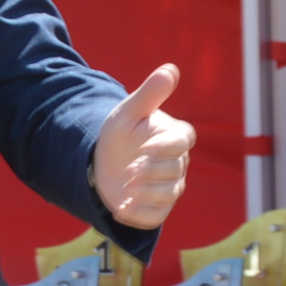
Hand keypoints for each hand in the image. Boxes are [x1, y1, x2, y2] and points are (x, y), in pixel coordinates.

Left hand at [91, 65, 193, 229]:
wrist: (102, 163)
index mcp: (174, 136)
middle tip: (129, 171)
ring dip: (147, 194)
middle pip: (174, 170)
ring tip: (126, 189)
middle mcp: (177, 163)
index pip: (182, 141)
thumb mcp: (128, 112)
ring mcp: (169, 187)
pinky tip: (120, 209)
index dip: (166, 146)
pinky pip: (156, 216)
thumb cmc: (120, 133)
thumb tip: (170, 69)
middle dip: (152, 172)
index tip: (144, 147)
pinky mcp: (157, 208)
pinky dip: (139, 215)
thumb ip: (149, 94)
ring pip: (169, 194)